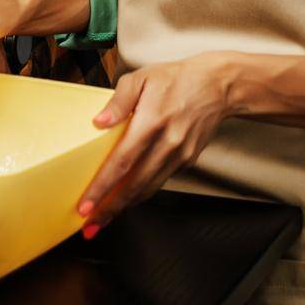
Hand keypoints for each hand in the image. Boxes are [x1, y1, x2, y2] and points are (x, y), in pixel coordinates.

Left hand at [77, 54, 236, 236]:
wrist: (217, 86)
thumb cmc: (175, 78)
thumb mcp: (141, 78)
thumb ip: (118, 101)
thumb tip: (99, 122)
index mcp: (151, 121)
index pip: (122, 161)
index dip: (102, 186)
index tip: (86, 205)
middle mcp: (167, 143)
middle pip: (134, 184)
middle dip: (110, 208)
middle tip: (89, 225)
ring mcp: (179, 154)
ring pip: (148, 188)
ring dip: (124, 206)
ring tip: (103, 219)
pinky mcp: (186, 160)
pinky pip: (159, 180)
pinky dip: (141, 192)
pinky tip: (126, 197)